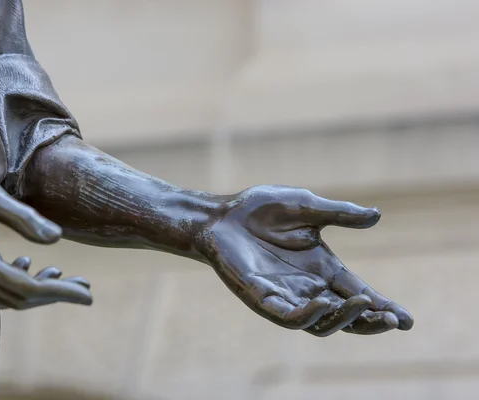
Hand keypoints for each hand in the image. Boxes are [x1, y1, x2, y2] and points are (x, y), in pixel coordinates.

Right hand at [0, 151, 91, 308]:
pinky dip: (7, 284)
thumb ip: (21, 218)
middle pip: (16, 299)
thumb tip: (56, 239)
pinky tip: (22, 264)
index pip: (27, 290)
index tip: (87, 294)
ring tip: (57, 274)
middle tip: (82, 286)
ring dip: (31, 290)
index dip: (61, 293)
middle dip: (53, 294)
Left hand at [198, 185, 412, 336]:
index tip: (408, 320)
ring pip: (320, 322)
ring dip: (344, 318)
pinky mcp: (261, 297)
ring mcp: (284, 294)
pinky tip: (323, 303)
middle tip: (393, 320)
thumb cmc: (261, 209)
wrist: (222, 214)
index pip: (357, 292)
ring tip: (365, 306)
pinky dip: (307, 314)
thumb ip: (339, 214)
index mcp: (321, 267)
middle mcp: (307, 286)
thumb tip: (377, 215)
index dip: (382, 306)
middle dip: (370, 321)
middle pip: (345, 314)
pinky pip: (287, 316)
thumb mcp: (307, 207)